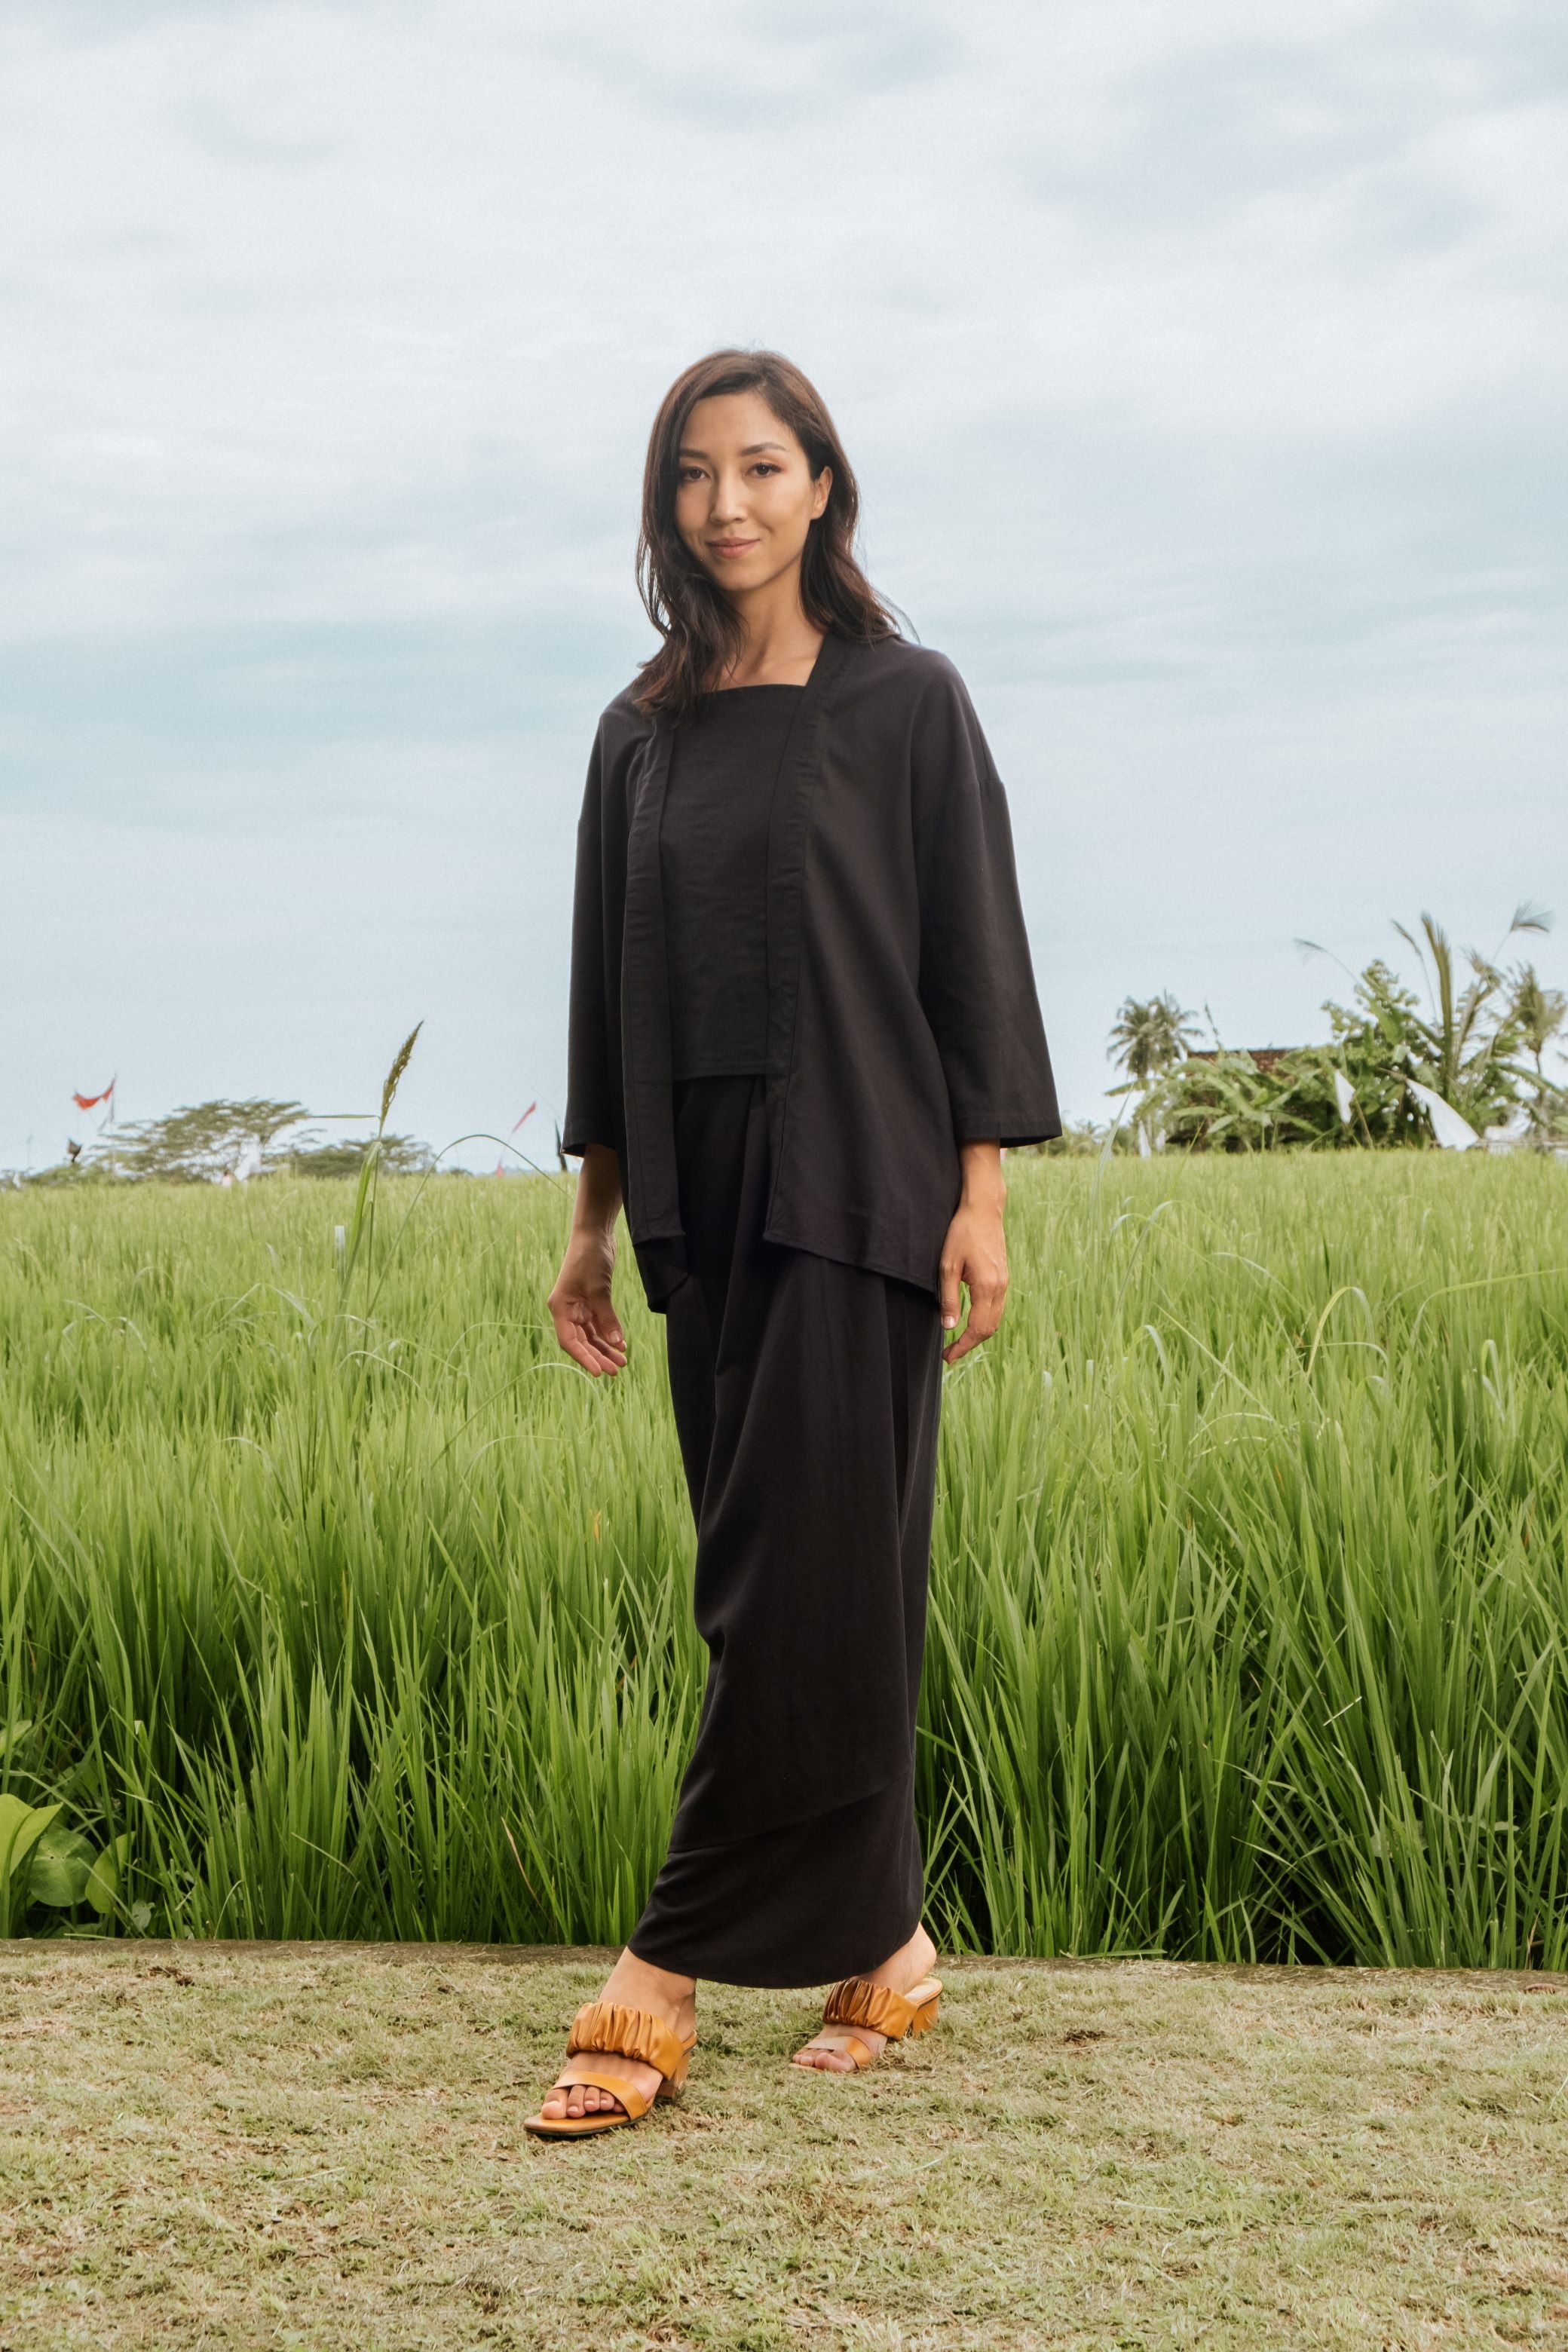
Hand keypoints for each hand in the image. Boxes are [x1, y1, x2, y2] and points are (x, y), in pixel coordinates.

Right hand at [548, 1228, 627, 1375]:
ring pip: (591, 1335)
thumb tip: (616, 1343)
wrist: (595, 1234)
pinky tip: (621, 1345)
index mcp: (560, 1308)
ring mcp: (579, 1307)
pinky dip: (609, 1335)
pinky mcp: (591, 1302)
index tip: (598, 1372)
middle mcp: (567, 1310)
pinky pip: (598, 1325)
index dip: (584, 1358)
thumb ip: (607, 1317)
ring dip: (605, 1348)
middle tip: (616, 1370)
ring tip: (622, 1361)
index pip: (570, 1341)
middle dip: (598, 1356)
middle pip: (581, 1341)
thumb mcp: (599, 1289)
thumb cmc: (590, 1258)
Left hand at [939, 1142, 1007, 1365]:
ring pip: (995, 1320)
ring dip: (978, 1334)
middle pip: (989, 1329)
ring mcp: (1004, 1283)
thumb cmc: (962, 1233)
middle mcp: (1000, 1288)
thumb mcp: (947, 1266)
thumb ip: (949, 1298)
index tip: (948, 1357)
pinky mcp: (1003, 1277)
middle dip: (970, 1344)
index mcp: (987, 1287)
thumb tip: (948, 1327)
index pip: (978, 1329)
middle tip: (950, 1354)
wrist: (983, 1209)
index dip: (962, 1346)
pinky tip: (970, 1322)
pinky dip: (985, 1321)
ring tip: (958, 1342)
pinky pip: (997, 1308)